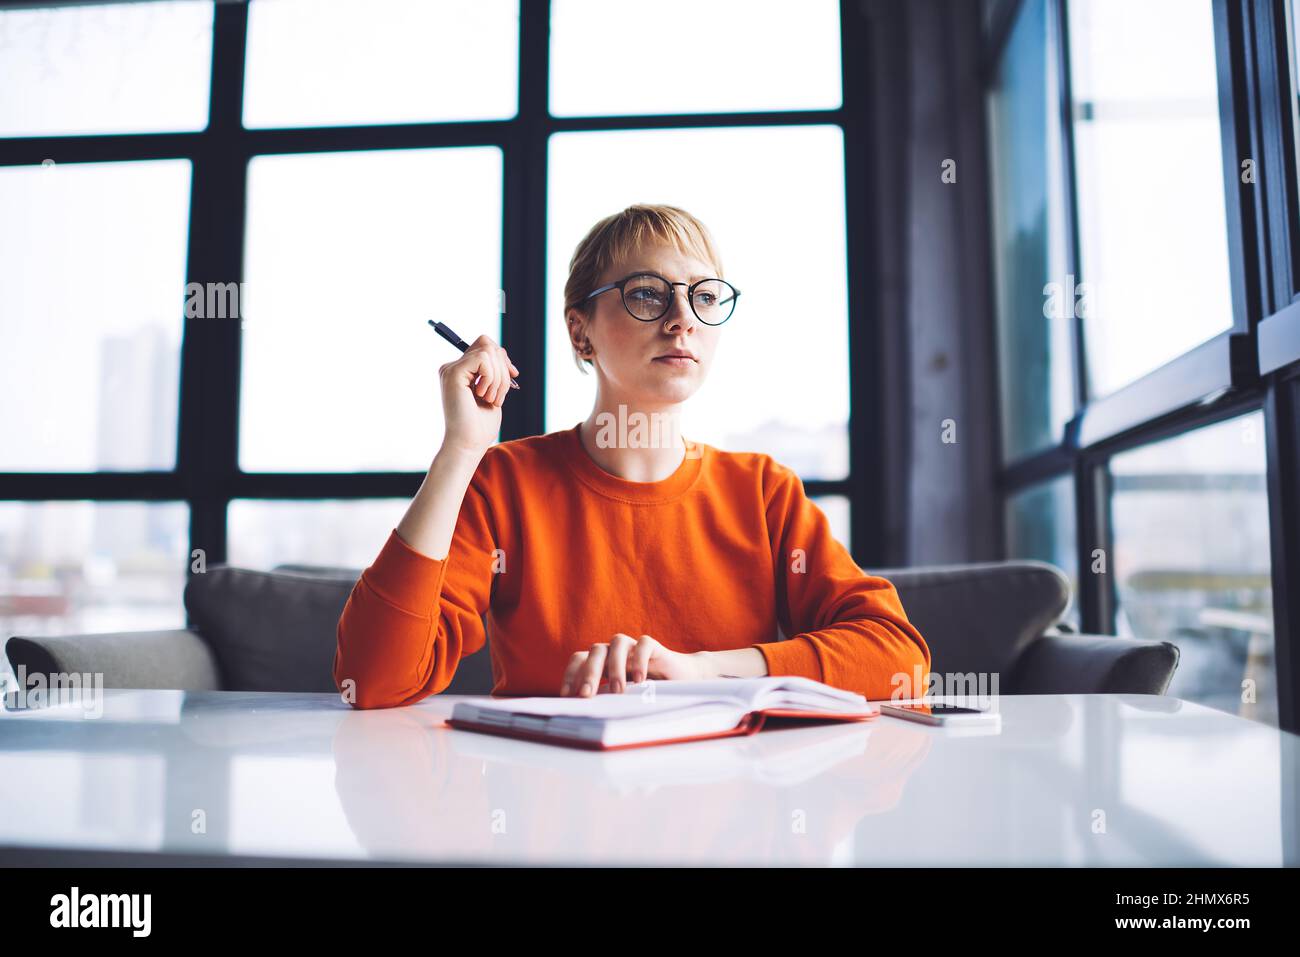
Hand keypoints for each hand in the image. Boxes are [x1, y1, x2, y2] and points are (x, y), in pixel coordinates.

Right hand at [438, 334, 519, 456]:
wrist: (468, 444)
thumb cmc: (480, 425)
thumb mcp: (493, 391)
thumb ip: (494, 370)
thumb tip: (501, 352)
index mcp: (461, 371)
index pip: (485, 345)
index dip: (503, 358)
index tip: (514, 375)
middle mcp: (452, 367)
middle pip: (488, 344)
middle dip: (503, 369)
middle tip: (498, 396)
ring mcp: (450, 369)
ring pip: (488, 351)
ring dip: (498, 378)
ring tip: (490, 399)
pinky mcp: (452, 373)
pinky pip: (483, 359)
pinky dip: (491, 378)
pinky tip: (483, 396)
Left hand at [560, 633, 708, 696]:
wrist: (682, 679)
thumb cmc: (649, 692)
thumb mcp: (624, 699)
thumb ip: (607, 702)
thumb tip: (585, 721)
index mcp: (603, 663)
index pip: (580, 660)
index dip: (571, 674)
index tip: (567, 695)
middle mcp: (615, 652)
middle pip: (595, 651)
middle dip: (588, 673)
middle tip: (587, 695)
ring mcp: (633, 647)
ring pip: (617, 643)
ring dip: (614, 667)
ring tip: (618, 691)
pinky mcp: (654, 646)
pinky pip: (643, 644)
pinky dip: (639, 659)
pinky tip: (641, 679)